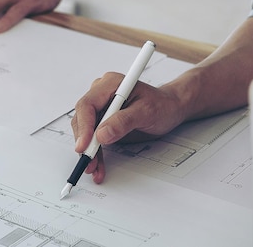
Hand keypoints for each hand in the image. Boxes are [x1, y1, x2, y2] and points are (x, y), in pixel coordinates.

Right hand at [70, 72, 186, 183]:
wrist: (170, 108)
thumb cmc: (162, 104)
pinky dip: (95, 152)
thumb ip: (123, 121)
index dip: (84, 126)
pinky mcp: (102, 121)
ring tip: (93, 167)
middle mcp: (101, 94)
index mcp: (109, 84)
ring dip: (89, 151)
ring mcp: (101, 108)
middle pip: (82, 119)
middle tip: (89, 161)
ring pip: (86, 131)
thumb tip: (101, 134)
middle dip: (85, 142)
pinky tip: (98, 164)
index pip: (87, 105)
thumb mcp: (146, 112)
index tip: (84, 145)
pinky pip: (94, 137)